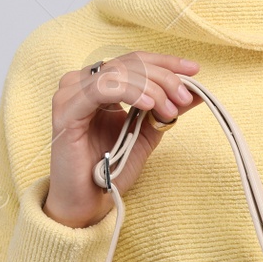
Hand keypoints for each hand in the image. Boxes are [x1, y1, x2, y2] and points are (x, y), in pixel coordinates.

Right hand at [44, 51, 202, 227]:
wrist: (87, 201)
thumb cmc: (112, 168)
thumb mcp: (147, 133)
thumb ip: (166, 110)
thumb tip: (196, 92)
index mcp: (99, 84)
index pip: (135, 60)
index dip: (166, 62)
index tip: (194, 70)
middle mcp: (81, 83)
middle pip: (130, 63)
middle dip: (164, 78)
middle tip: (185, 99)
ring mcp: (70, 94)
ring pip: (118, 73)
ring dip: (151, 88)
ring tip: (169, 111)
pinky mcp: (66, 110)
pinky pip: (101, 88)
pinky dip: (129, 92)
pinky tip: (149, 105)